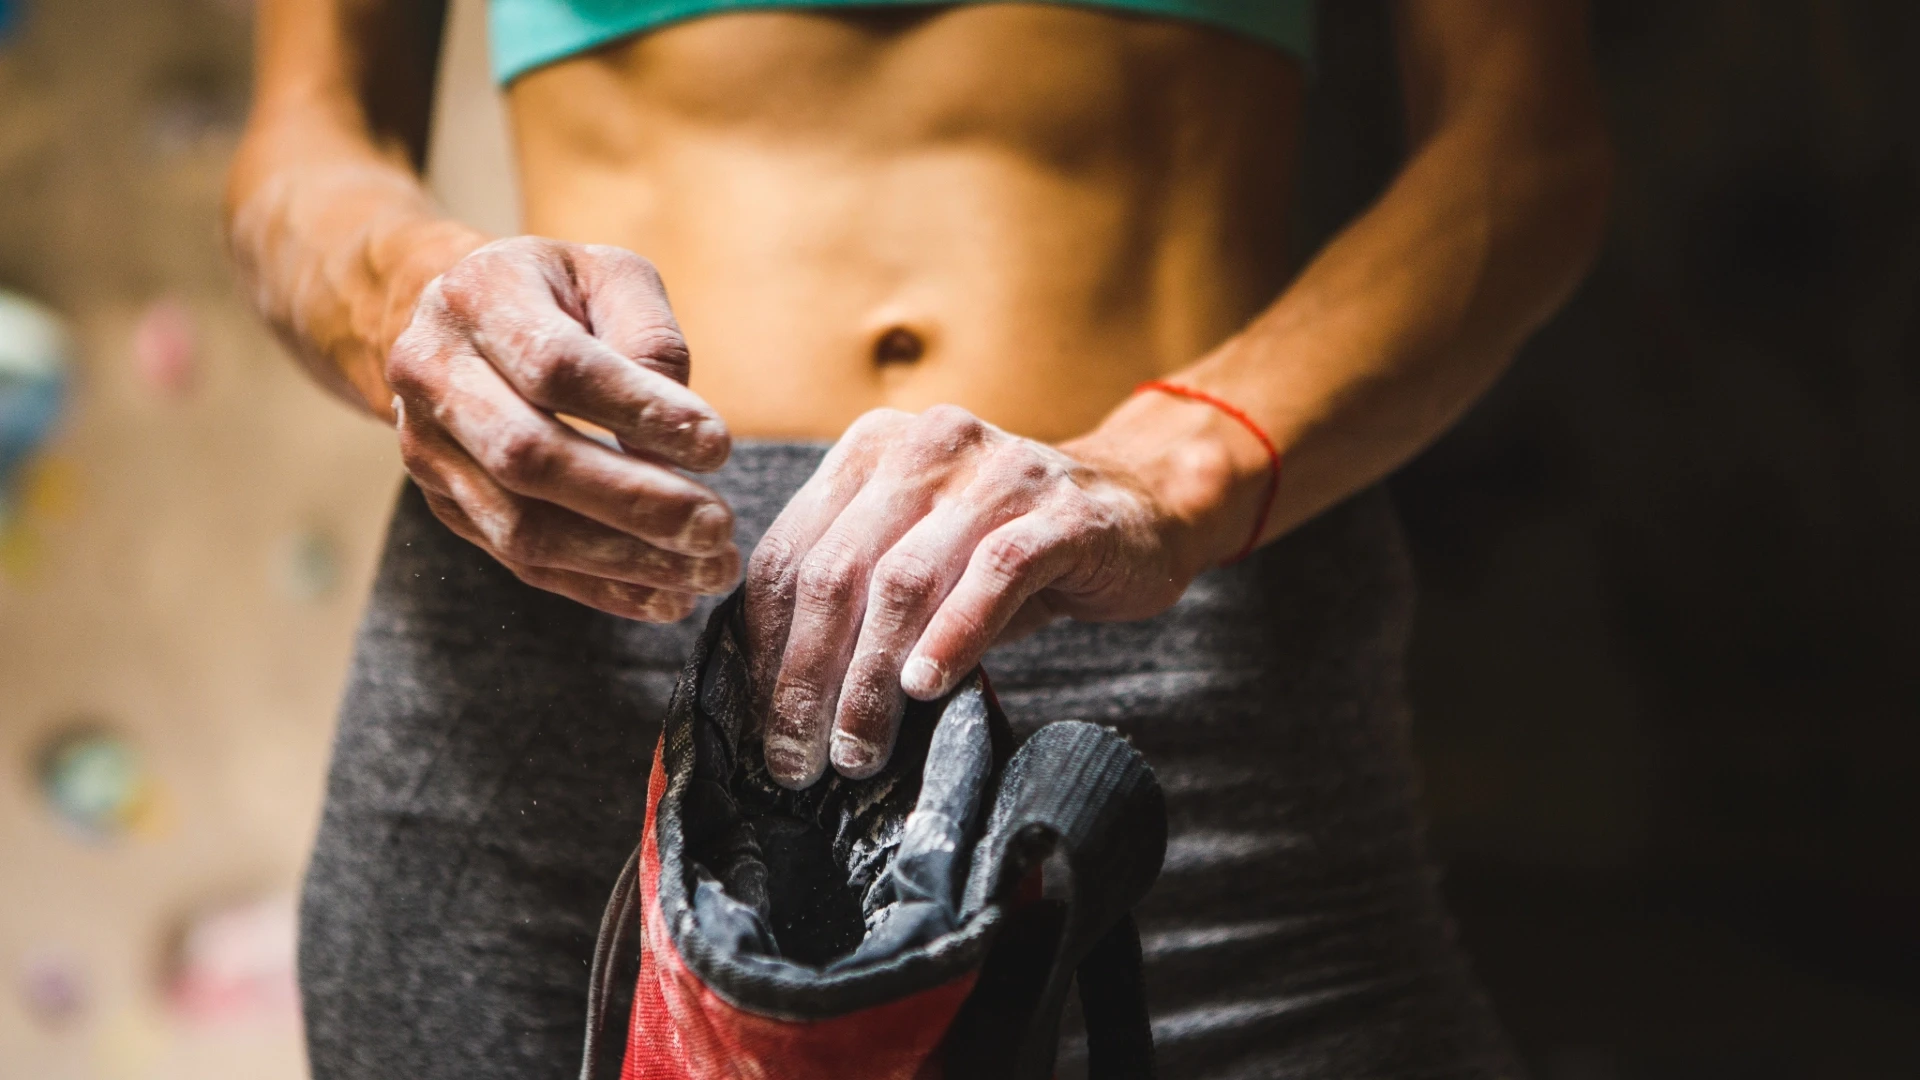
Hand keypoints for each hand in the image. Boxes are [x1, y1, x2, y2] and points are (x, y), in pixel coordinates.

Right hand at [388, 236, 737, 621]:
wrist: (459, 319)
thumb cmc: (558, 294)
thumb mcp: (610, 276)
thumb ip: (649, 337)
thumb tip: (680, 435)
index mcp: (477, 296)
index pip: (556, 367)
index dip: (637, 411)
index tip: (718, 446)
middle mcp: (431, 373)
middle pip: (529, 457)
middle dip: (634, 502)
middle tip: (718, 527)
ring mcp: (427, 448)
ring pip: (520, 526)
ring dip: (623, 560)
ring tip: (707, 571)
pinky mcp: (446, 504)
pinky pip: (521, 562)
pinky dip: (600, 587)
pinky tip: (668, 596)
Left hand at [744, 405, 1224, 788]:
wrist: (1142, 508)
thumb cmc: (1014, 548)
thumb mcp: (924, 561)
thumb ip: (859, 601)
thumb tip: (784, 700)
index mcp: (875, 451)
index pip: (793, 552)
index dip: (766, 645)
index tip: (758, 722)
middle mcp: (929, 448)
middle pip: (838, 570)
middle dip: (808, 675)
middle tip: (798, 756)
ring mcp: (999, 473)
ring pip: (906, 578)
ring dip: (872, 677)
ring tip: (858, 747)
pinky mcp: (1064, 512)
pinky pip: (996, 573)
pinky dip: (954, 635)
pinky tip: (927, 688)